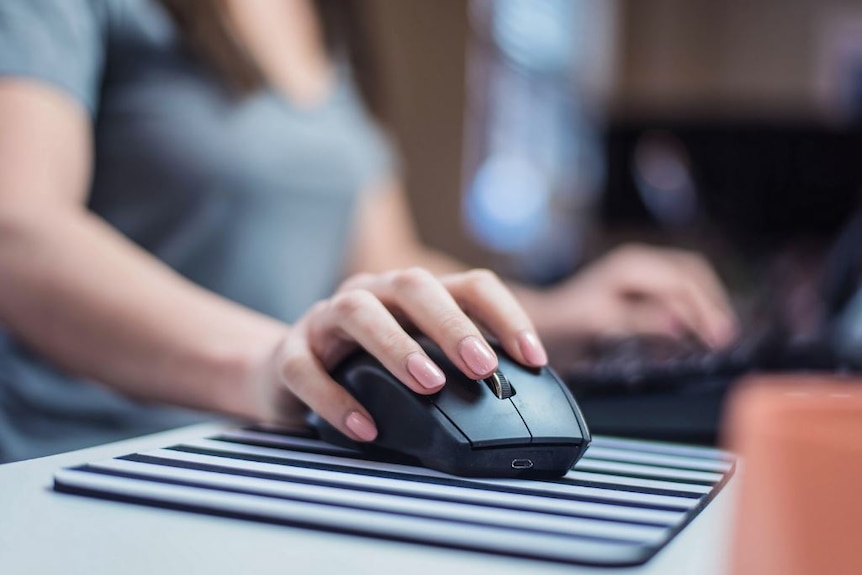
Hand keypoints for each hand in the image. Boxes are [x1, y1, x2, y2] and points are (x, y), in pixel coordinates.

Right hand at [248, 268, 547, 441]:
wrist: (285, 372)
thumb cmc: (364, 367)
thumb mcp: (416, 360)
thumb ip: (455, 370)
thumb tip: (515, 405)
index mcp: (412, 295)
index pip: (468, 285)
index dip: (504, 315)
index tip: (532, 358)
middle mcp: (371, 294)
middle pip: (412, 285)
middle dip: (451, 324)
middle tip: (482, 366)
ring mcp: (326, 319)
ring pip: (357, 311)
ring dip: (397, 346)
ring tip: (428, 385)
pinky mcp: (289, 353)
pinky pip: (305, 368)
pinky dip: (335, 398)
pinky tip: (365, 427)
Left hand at [525, 244, 737, 349]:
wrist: (545, 320)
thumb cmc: (568, 322)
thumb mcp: (605, 323)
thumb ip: (644, 321)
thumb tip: (679, 324)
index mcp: (632, 266)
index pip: (682, 283)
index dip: (704, 310)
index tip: (717, 337)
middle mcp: (639, 260)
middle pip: (692, 274)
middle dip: (711, 304)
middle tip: (724, 338)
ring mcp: (641, 268)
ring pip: (689, 277)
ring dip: (705, 303)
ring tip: (716, 334)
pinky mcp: (642, 281)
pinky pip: (678, 286)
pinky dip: (693, 304)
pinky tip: (697, 327)